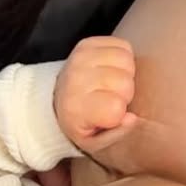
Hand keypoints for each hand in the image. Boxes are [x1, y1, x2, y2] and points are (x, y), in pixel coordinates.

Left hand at [54, 37, 136, 153]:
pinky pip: (123, 46)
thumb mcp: (94, 142)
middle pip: (125, 83)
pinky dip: (123, 57)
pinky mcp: (87, 43)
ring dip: (125, 73)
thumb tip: (131, 117)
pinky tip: (111, 68)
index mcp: (76, 108)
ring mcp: (81, 57)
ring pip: (127, 61)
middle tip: (110, 98)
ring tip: (112, 83)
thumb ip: (115, 135)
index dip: (119, 112)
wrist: (55, 99)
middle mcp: (76, 79)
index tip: (108, 115)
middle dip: (124, 93)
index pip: (116, 107)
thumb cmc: (81, 122)